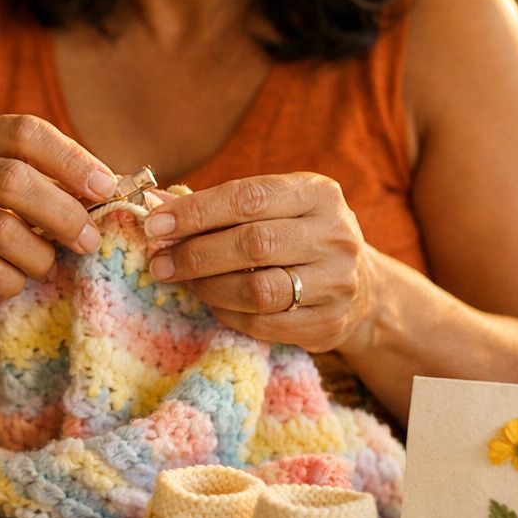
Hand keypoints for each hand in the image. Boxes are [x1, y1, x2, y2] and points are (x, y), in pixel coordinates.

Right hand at [0, 114, 117, 311]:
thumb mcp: (12, 185)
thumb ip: (57, 180)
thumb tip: (120, 187)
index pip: (24, 131)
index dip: (70, 158)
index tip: (105, 187)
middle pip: (11, 180)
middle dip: (63, 212)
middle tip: (89, 239)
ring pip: (0, 230)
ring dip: (40, 254)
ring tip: (50, 264)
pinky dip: (14, 280)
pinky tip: (18, 279)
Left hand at [142, 173, 377, 351]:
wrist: (361, 285)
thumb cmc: (296, 236)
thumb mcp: (274, 207)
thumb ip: (221, 206)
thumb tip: (157, 205)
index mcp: (318, 193)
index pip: (249, 198)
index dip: (197, 212)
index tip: (156, 225)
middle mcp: (335, 235)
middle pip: (253, 245)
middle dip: (196, 254)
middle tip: (161, 261)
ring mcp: (337, 283)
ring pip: (258, 290)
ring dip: (209, 287)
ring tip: (184, 281)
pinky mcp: (328, 323)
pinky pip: (264, 324)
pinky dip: (228, 314)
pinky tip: (213, 302)